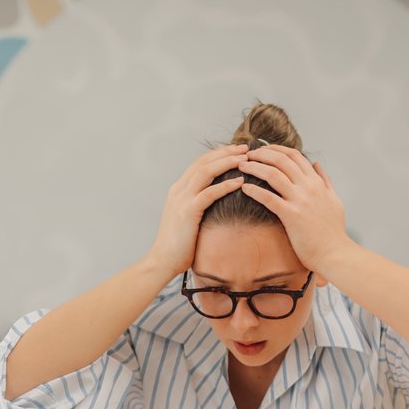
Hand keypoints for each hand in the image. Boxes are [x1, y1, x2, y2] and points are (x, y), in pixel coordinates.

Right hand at [143, 144, 247, 274]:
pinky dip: (225, 185)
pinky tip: (240, 181)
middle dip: (225, 152)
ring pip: (205, 171)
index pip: (200, 163)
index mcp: (178, 190)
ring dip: (226, 162)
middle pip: (203, 161)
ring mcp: (181, 199)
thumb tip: (217, 202)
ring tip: (245, 159)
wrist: (162, 262)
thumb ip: (198, 206)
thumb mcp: (188, 220)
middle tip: (245, 147)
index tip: (236, 150)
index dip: (219, 154)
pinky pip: (209, 193)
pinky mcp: (187, 212)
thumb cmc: (179, 246)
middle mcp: (178, 190)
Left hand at [235, 146, 351, 272]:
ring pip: (273, 174)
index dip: (276, 149)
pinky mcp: (291, 216)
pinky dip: (254, 190)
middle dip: (261, 153)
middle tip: (247, 155)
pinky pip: (268, 198)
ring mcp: (300, 200)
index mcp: (317, 182)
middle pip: (281, 160)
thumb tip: (316, 164)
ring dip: (254, 167)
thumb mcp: (334, 199)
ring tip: (241, 167)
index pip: (295, 155)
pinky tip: (244, 188)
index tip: (262, 150)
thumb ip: (325, 180)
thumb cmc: (334, 231)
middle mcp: (309, 187)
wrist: (335, 253)